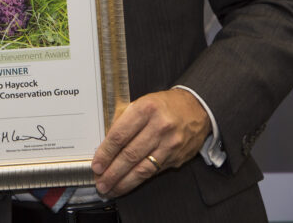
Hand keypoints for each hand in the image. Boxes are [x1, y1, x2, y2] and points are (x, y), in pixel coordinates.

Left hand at [92, 88, 209, 196]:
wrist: (196, 108)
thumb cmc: (163, 105)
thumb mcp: (140, 103)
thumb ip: (122, 120)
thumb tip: (104, 145)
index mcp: (146, 110)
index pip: (120, 135)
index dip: (106, 153)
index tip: (96, 165)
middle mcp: (159, 127)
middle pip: (130, 155)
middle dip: (112, 172)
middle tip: (100, 182)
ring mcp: (170, 144)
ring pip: (144, 169)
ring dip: (124, 182)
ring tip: (111, 188)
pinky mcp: (177, 157)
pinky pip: (155, 172)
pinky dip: (139, 180)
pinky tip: (128, 184)